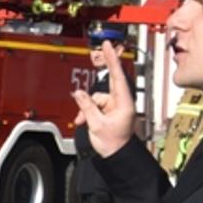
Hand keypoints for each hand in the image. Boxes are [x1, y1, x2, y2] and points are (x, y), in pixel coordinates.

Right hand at [72, 40, 136, 156]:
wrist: (117, 157)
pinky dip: (88, 112)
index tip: (109, 45)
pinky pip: (95, 106)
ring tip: (84, 120)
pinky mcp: (108, 113)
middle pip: (103, 88)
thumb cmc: (113, 143)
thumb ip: (87, 106)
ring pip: (95, 99)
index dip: (112, 59)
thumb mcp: (97, 124)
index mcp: (124, 102)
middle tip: (92, 69)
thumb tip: (79, 94)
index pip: (117, 75)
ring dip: (87, 108)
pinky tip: (84, 120)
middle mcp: (120, 102)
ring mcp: (114, 107)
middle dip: (92, 91)